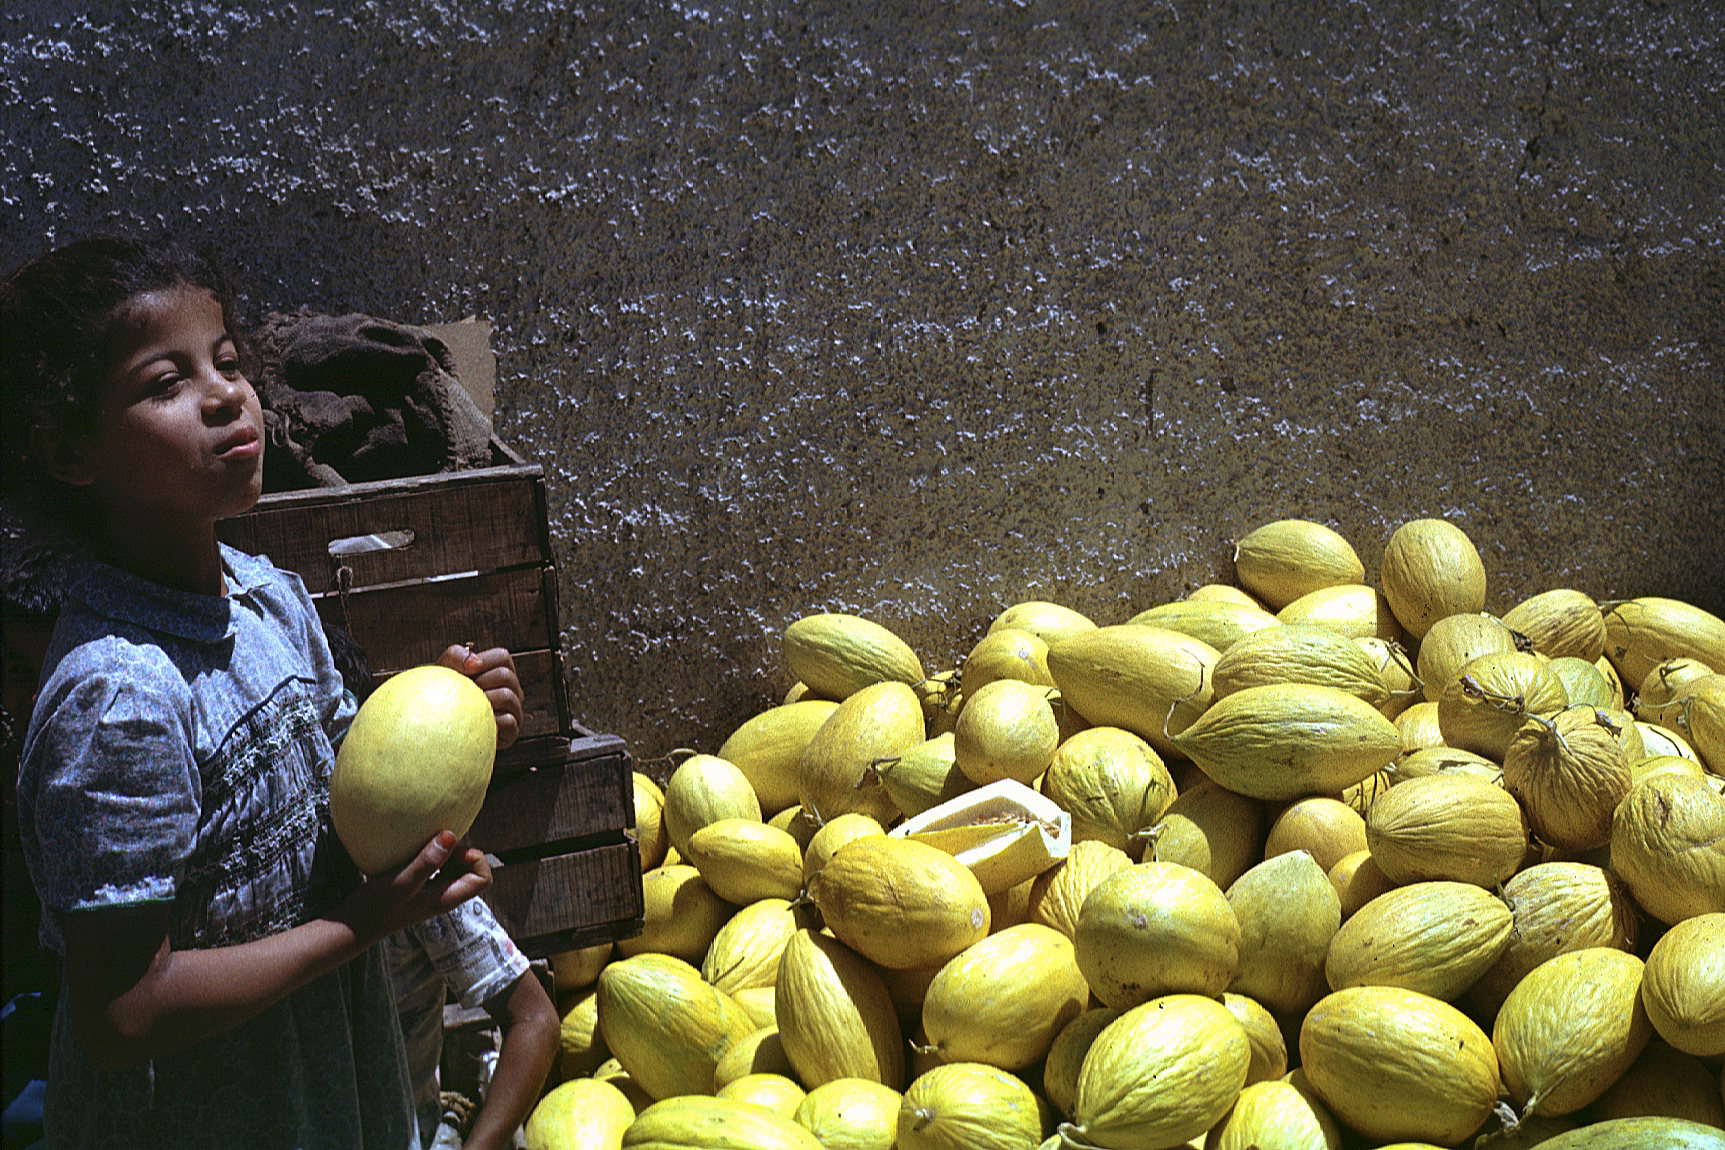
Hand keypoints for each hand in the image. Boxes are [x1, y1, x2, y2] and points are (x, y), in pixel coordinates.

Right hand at [337, 830, 492, 942]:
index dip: (476, 860)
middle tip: (438, 842)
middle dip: (461, 852)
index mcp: (447, 898)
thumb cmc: (377, 907)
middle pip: (471, 871)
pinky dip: (430, 856)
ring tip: (426, 842)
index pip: (483, 879)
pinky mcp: (417, 887)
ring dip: (445, 852)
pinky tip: (413, 848)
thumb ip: (427, 862)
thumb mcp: (402, 882)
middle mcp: (444, 896)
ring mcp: (431, 892)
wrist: (354, 925)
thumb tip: (451, 836)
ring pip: (453, 868)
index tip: (454, 848)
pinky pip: (435, 867)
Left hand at [439, 644, 523, 749]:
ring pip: (508, 696)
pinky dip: (490, 722)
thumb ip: (456, 656)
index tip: (463, 674)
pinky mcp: (511, 732)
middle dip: (479, 683)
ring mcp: (514, 710)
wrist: (438, 727)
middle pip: (505, 675)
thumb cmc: (442, 695)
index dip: (481, 663)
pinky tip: (475, 725)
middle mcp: (512, 689)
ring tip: (468, 710)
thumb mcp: (444, 671)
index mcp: (500, 671)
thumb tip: (475, 663)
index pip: (502, 657)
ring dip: (482, 702)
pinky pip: (509, 721)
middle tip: (463, 695)